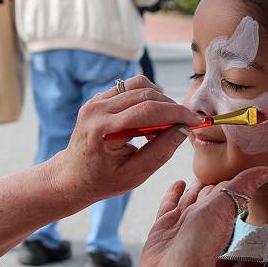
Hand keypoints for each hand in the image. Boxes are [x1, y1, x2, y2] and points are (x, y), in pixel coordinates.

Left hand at [50, 75, 205, 205]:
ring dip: (159, 100)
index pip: (148, 111)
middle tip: (185, 123)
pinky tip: (149, 119)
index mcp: (104, 130)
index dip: (177, 113)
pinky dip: (145, 98)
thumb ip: (160, 152)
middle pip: (145, 94)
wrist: (71, 176)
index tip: (196, 120)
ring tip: (165, 123)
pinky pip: (128, 88)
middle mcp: (97, 110)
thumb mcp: (134, 175)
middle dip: (171, 106)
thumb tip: (184, 130)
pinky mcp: (97, 99)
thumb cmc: (102, 181)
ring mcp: (94, 101)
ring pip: (138, 85)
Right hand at [137, 167, 267, 266]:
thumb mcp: (223, 209)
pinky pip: (169, 204)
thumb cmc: (199, 245)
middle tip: (217, 161)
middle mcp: (203, 217)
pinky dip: (173, 193)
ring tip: (199, 170)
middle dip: (213, 178)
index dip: (233, 176)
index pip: (228, 189)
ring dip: (195, 184)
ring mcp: (182, 222)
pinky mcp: (163, 226)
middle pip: (209, 193)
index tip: (239, 160)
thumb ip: (242, 187)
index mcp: (221, 214)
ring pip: (190, 197)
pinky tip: (178, 183)